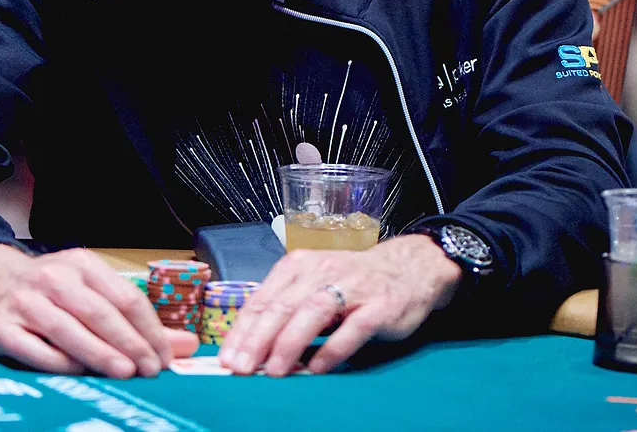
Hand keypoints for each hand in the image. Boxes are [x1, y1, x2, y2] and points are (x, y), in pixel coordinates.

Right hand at [0, 244, 197, 378]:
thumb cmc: (49, 290)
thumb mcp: (90, 291)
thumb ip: (136, 319)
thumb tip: (186, 346)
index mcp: (82, 264)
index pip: (126, 297)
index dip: (150, 329)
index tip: (166, 357)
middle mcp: (53, 278)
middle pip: (100, 312)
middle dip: (130, 343)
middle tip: (151, 370)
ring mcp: (25, 302)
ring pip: (69, 330)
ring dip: (100, 353)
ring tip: (126, 372)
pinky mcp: (1, 328)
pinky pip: (35, 349)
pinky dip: (61, 362)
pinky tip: (81, 373)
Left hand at [218, 234, 461, 376]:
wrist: (409, 269)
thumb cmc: (353, 282)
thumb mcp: (314, 284)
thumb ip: (286, 309)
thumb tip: (250, 347)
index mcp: (299, 265)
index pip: (262, 299)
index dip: (242, 331)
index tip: (227, 358)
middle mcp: (322, 271)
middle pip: (282, 306)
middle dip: (257, 340)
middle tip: (241, 369)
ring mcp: (353, 287)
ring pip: (312, 312)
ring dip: (289, 343)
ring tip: (273, 371)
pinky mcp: (380, 306)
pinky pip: (353, 328)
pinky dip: (333, 349)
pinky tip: (318, 369)